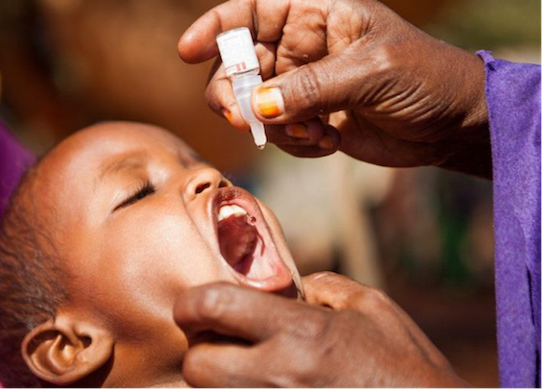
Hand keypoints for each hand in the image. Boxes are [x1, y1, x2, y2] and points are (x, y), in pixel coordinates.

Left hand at [173, 272, 466, 386]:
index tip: (192, 304)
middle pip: (196, 365)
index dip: (191, 302)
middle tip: (221, 339)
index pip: (213, 307)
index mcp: (302, 333)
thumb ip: (324, 287)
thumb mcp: (373, 308)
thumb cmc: (408, 368)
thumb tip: (291, 286)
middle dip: (201, 349)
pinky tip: (266, 385)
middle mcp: (279, 376)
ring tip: (245, 366)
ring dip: (217, 379)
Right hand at [179, 0, 489, 176]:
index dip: (216, 27)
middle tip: (243, 117)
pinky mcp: (311, 120)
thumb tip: (255, 106)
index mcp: (317, 14)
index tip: (189, 51)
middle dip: (236, 93)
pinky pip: (280, 134)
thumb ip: (311, 87)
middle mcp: (303, 48)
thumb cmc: (424, 77)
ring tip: (317, 133)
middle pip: (241, 64)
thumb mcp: (371, 72)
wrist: (450, 124)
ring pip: (256, 106)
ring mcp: (305, 87)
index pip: (252, 11)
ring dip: (276, 126)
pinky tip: (330, 141)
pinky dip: (296, 144)